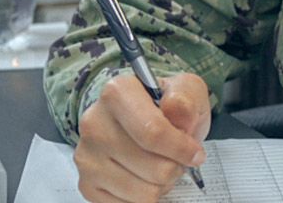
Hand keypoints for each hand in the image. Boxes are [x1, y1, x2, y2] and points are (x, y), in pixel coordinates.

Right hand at [74, 73, 212, 201]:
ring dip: (161, 184)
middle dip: (174, 166)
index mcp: (117, 93)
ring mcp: (87, 156)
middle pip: (154, 168)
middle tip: (174, 156)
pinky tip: (143, 176)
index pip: (153, 132)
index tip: (195, 154)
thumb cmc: (164, 107)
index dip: (181, 149)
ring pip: (144, 192)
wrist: (142, 120)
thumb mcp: (185, 90)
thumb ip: (185, 97)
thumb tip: (178, 112)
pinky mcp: (87, 183)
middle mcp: (94, 123)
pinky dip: (145, 196)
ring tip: (158, 164)